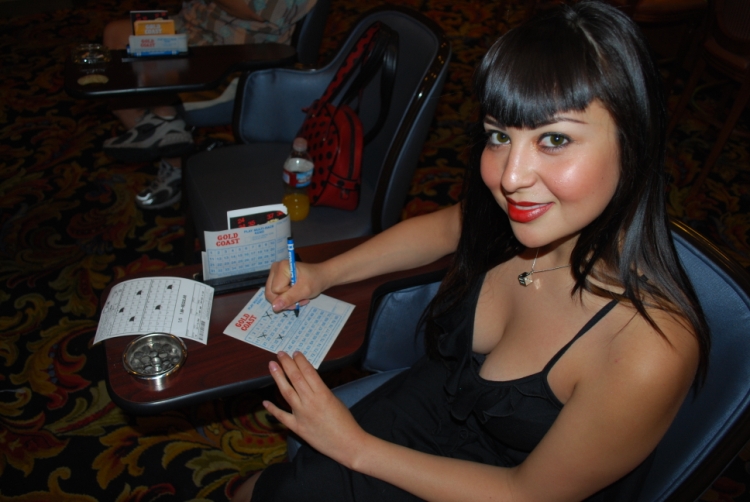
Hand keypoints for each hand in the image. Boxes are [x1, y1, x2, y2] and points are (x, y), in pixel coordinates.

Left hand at [263, 352, 368, 467]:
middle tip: (280, 353)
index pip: (308, 372)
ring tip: (272, 365)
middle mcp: (310, 402)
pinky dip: (273, 409)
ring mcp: (301, 414)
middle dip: (287, 364)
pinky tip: (265, 402)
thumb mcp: (335, 400)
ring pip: (286, 392)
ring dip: (278, 378)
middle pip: (295, 378)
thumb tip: (308, 382)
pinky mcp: (297, 427)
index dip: (300, 361)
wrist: (347, 444)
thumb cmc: (345, 421)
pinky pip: (282, 416)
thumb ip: (320, 391)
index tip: (295, 353)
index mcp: (322, 393)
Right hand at [264, 260, 326, 312]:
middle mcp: (275, 268)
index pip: (276, 290)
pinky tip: (296, 296)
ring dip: (286, 301)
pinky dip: (285, 298)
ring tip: (299, 298)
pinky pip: (275, 294)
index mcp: (281, 267)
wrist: (321, 276)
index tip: (300, 293)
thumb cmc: (315, 280)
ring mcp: (274, 273)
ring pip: (272, 295)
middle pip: (270, 293)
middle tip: (300, 300)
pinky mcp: (276, 278)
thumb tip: (274, 307)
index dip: (287, 296)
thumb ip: (289, 298)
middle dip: (285, 301)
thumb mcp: (304, 291)